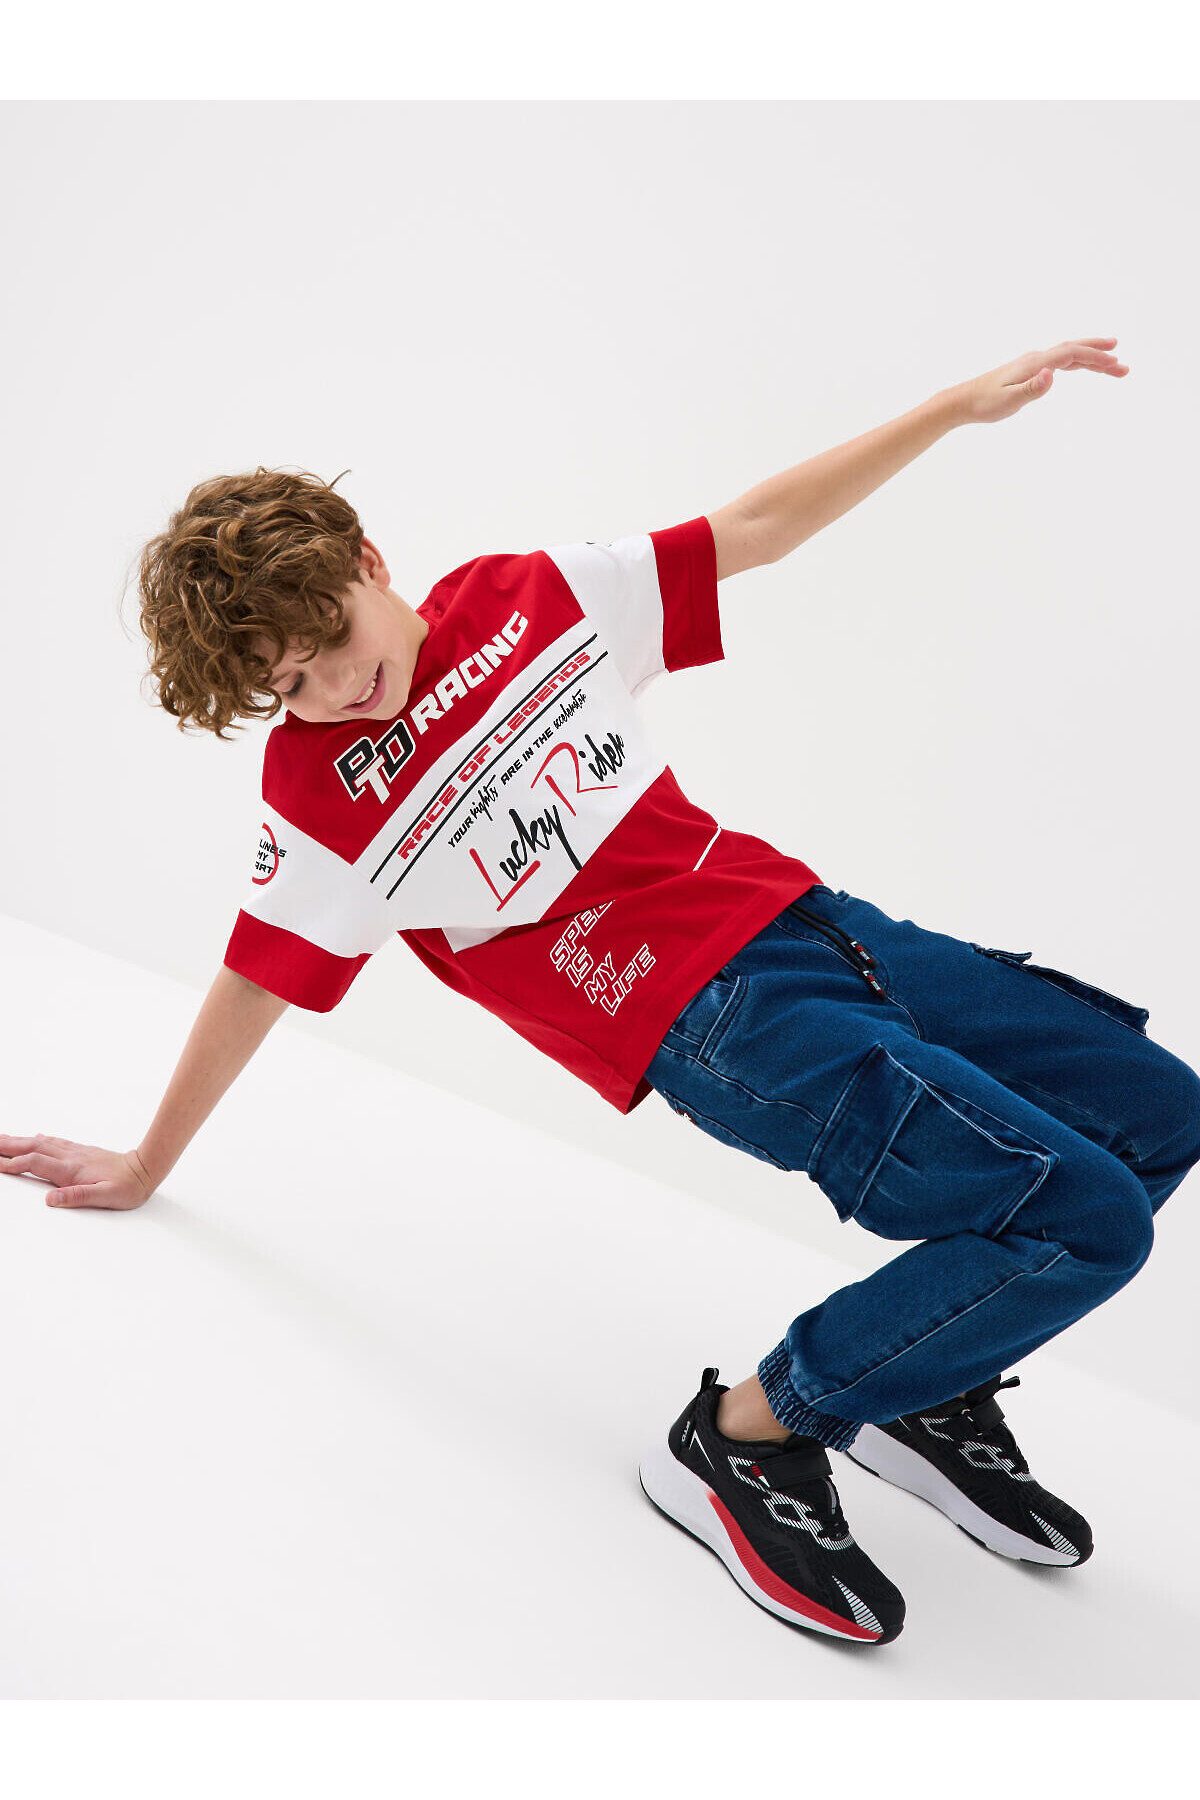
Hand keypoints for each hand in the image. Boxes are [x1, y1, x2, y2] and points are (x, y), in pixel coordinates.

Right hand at [0, 1134, 157, 1209]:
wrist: (145, 1169)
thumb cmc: (127, 1187)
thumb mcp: (104, 1197)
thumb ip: (76, 1197)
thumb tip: (51, 1200)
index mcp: (71, 1170)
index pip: (34, 1163)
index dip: (13, 1164)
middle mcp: (70, 1157)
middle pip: (32, 1148)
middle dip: (8, 1146)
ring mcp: (75, 1152)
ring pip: (40, 1143)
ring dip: (19, 1140)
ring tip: (1, 1138)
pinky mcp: (81, 1151)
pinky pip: (53, 1142)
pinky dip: (38, 1139)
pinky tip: (33, 1137)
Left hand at [953, 337, 1128, 424]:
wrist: (963, 401)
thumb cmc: (985, 403)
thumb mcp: (1008, 401)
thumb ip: (1032, 389)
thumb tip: (1052, 375)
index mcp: (1035, 363)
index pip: (1071, 354)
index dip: (1094, 357)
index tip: (1115, 363)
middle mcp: (1036, 358)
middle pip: (1075, 350)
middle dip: (1100, 354)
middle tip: (1123, 363)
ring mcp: (1034, 363)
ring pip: (1069, 356)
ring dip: (1092, 359)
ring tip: (1114, 364)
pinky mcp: (1030, 370)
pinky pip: (1060, 362)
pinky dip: (1077, 362)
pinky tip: (1085, 367)